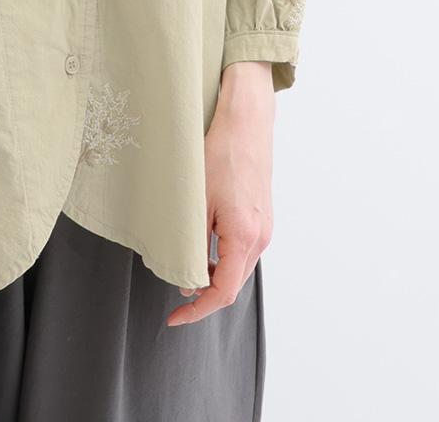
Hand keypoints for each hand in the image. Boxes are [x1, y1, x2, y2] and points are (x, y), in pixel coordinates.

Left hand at [167, 61, 273, 326]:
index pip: (222, 292)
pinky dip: (222, 259)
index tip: (174, 318)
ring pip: (238, 267)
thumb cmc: (219, 152)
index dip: (197, 310)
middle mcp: (260, 236)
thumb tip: (187, 275)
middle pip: (233, 284)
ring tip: (184, 271)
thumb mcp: (197, 200)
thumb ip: (192, 241)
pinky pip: (242, 250)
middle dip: (204, 295)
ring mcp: (264, 226)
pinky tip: (202, 248)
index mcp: (244, 236)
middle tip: (174, 299)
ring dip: (213, 276)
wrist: (246, 119)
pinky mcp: (261, 215)